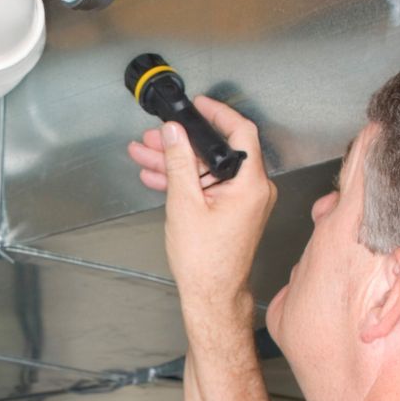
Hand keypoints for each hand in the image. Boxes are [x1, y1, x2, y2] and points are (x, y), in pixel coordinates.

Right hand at [126, 96, 275, 331]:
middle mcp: (253, 190)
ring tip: (146, 153)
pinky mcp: (233, 211)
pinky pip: (208, 185)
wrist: (211, 295)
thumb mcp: (184, 203)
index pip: (241, 131)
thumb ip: (179, 162)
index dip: (218, 113)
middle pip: (218, 150)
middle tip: (156, 135)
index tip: (198, 105)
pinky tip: (157, 175)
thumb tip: (175, 133)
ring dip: (176, 161)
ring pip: (207, 168)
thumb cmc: (206, 261)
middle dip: (182, 142)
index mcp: (250, 184)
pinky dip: (184, 180)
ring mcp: (244, 201)